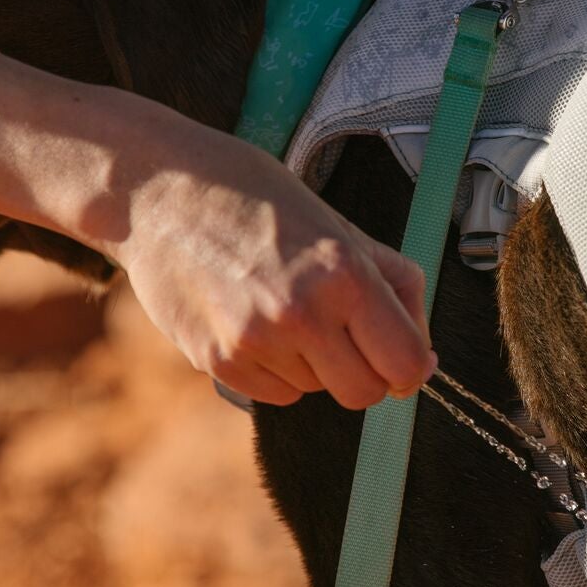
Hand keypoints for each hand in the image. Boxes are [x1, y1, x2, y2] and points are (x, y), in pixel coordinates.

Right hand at [113, 130, 434, 409]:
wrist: (160, 192)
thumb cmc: (260, 201)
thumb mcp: (341, 226)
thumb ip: (394, 286)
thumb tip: (425, 356)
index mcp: (345, 274)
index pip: (405, 365)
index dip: (411, 367)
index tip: (402, 358)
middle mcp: (302, 314)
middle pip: (364, 394)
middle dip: (365, 372)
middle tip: (345, 334)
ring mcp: (256, 343)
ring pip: (317, 392)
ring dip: (314, 363)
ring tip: (282, 306)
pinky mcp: (218, 362)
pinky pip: (274, 394)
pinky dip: (275, 369)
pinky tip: (253, 320)